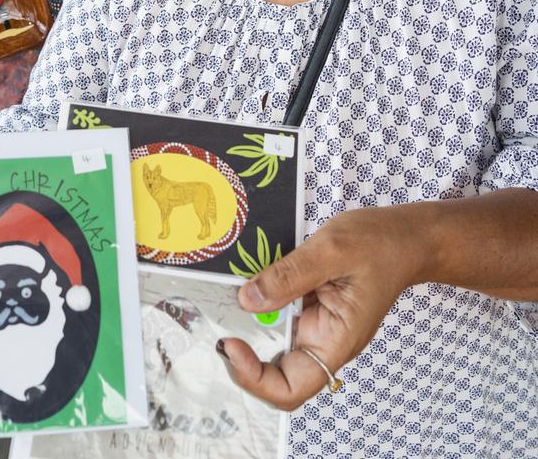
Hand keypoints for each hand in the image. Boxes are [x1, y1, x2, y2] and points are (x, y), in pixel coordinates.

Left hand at [223, 206, 415, 408]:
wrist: (406, 237)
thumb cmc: (380, 244)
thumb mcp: (331, 250)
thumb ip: (289, 275)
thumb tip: (248, 300)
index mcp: (336, 340)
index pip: (289, 389)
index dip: (253, 377)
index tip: (230, 342)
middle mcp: (325, 341)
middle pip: (275, 373)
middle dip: (244, 353)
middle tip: (220, 319)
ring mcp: (319, 327)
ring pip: (274, 343)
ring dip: (250, 325)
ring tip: (228, 296)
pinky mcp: (313, 309)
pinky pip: (281, 316)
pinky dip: (262, 303)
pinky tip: (249, 282)